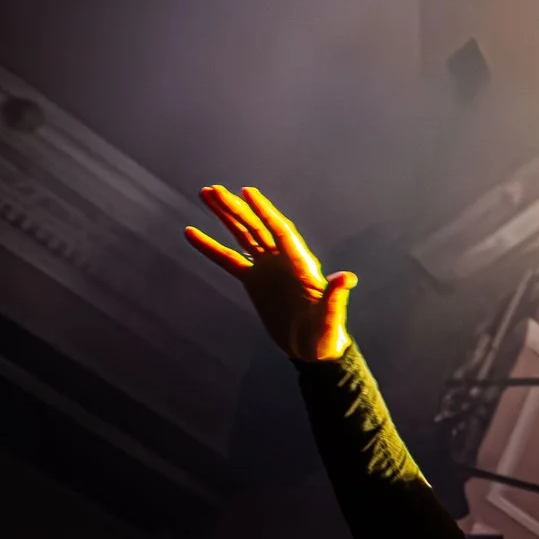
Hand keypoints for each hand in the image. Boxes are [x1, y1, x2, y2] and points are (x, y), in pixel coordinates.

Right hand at [185, 185, 354, 362]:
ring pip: (243, 235)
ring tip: (206, 194)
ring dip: (225, 216)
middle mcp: (283, 260)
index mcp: (300, 264)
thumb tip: (347, 277)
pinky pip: (228, 259)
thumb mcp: (331, 316)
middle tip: (213, 189)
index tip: (246, 192)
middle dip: (236, 208)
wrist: (313, 349)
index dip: (264, 211)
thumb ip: (335, 297)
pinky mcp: (254, 281)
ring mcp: (267, 268)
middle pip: (257, 227)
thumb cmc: (326, 334)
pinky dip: (211, 246)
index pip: (279, 231)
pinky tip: (191, 232)